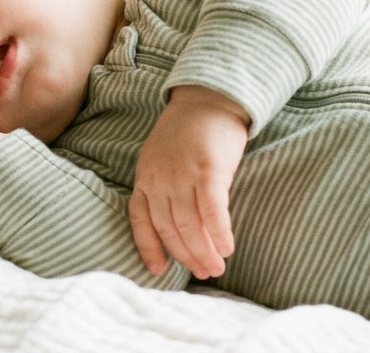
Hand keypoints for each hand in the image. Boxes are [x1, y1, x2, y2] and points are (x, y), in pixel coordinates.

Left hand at [129, 85, 248, 279]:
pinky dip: (219, 233)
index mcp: (145, 176)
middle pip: (170, 229)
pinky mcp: (208, 169)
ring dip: (204, 251)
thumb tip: (179, 223)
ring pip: (190, 225)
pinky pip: (212, 210)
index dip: (149, 248)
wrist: (209, 96)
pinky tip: (228, 247)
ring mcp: (183, 174)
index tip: (158, 270)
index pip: (140, 220)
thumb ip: (165, 185)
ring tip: (217, 267)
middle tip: (204, 272)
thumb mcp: (163, 157)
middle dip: (187, 255)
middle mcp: (160, 178)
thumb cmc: (190, 130)